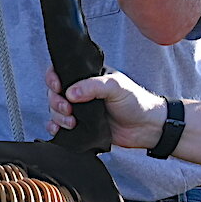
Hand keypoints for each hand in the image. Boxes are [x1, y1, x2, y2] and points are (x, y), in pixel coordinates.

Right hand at [44, 66, 165, 150]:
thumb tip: (70, 92)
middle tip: (68, 109)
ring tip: (72, 122)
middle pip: (54, 93)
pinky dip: (55, 127)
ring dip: (57, 116)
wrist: (147, 128)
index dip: (53, 78)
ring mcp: (79, 110)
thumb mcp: (116, 87)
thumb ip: (93, 86)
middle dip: (56, 102)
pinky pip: (58, 126)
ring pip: (55, 110)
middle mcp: (81, 92)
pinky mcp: (80, 126)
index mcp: (88, 77)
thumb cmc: (136, 102)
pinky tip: (59, 130)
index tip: (57, 86)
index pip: (62, 72)